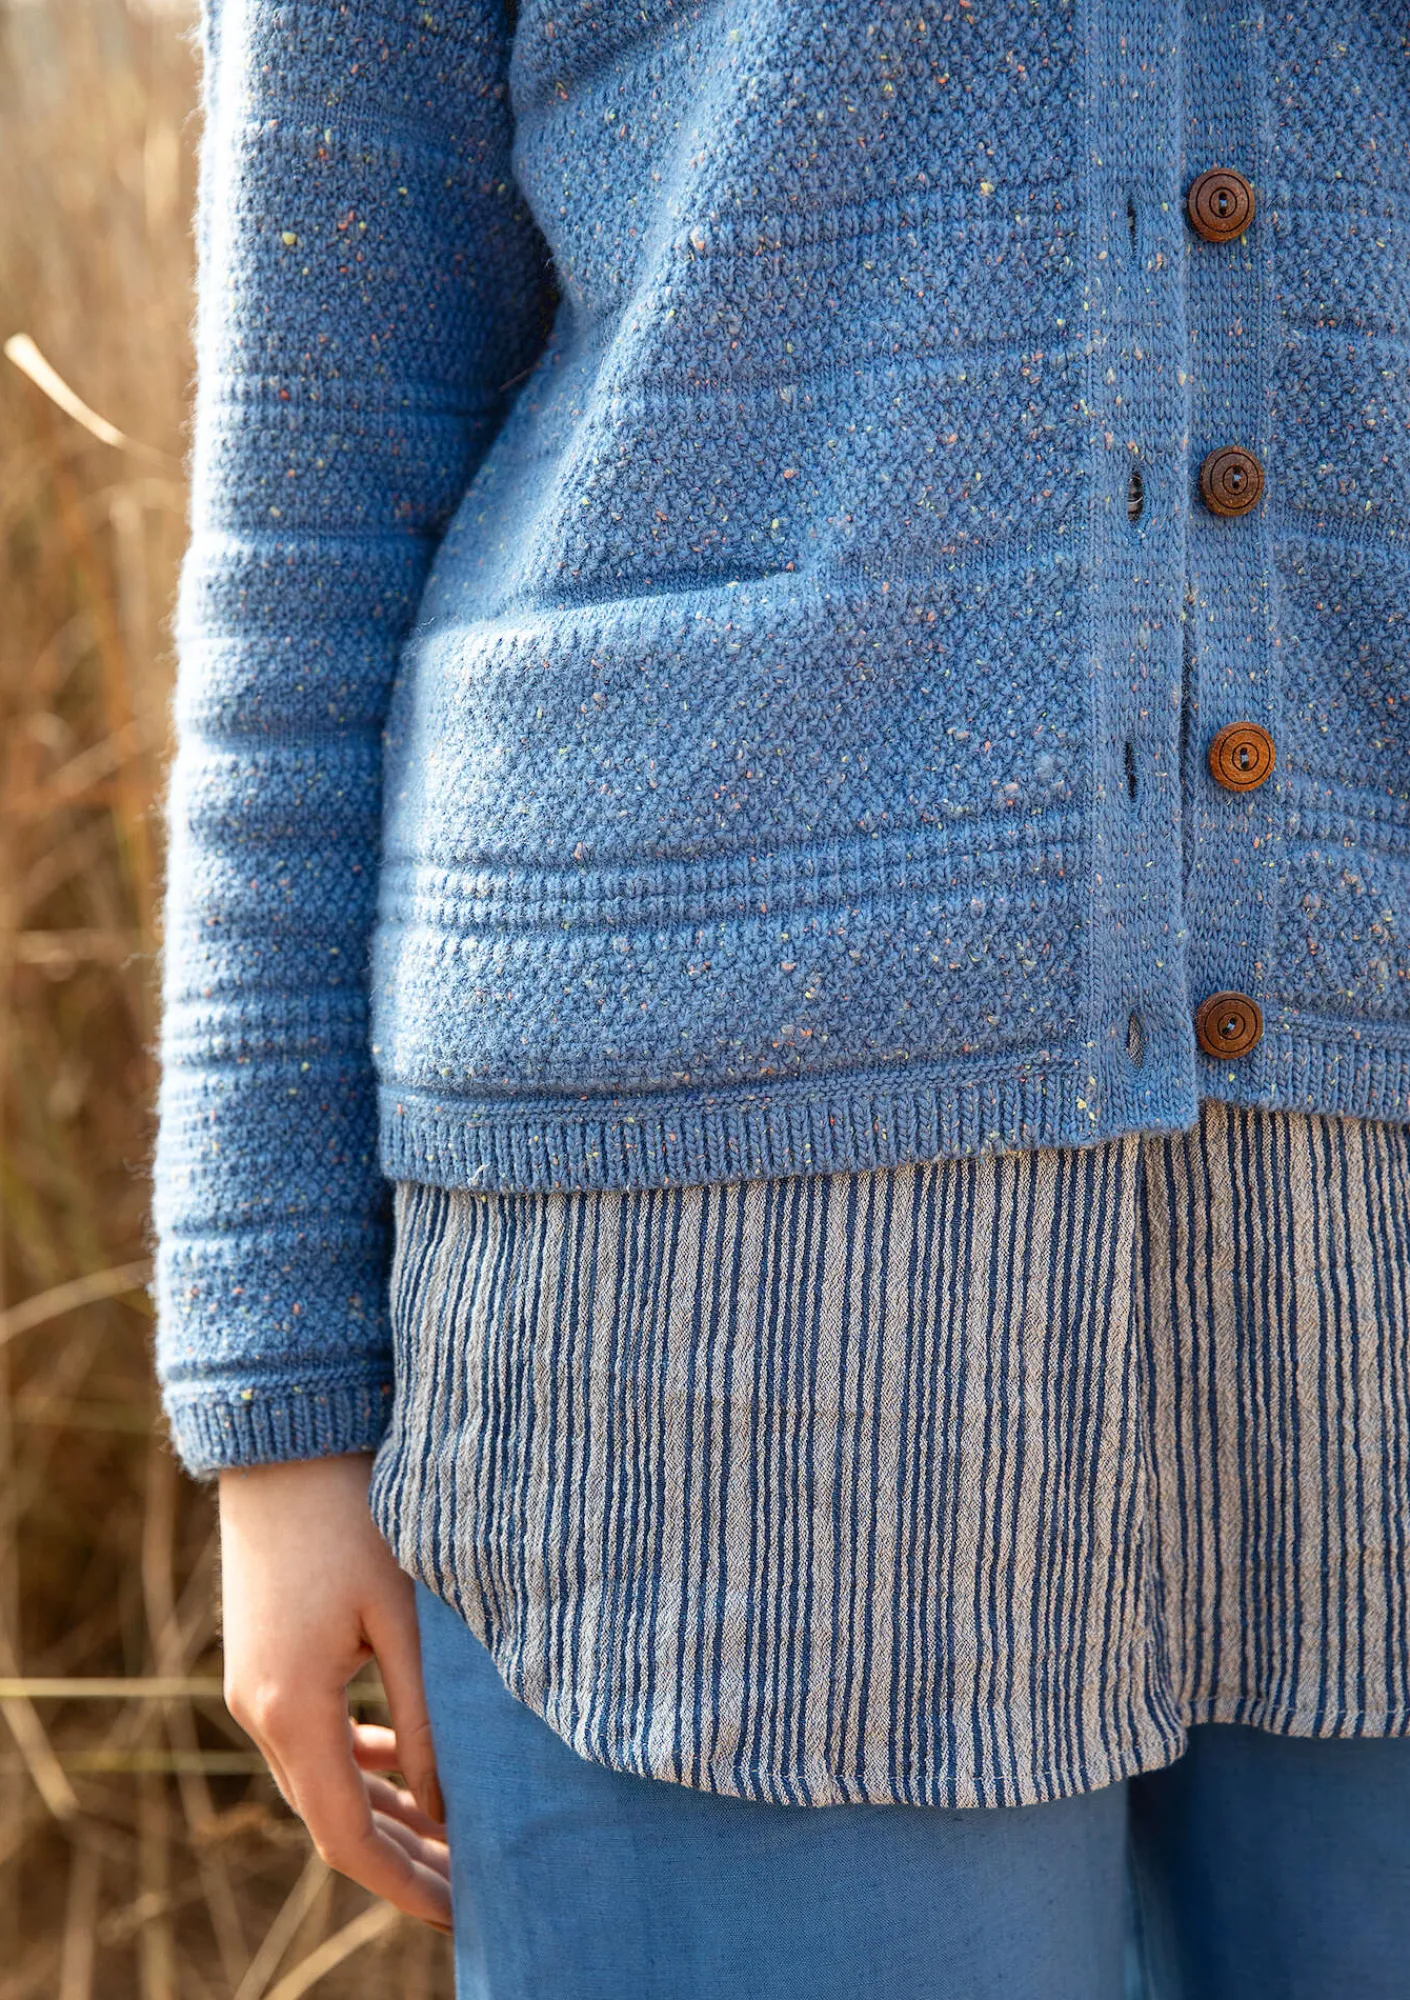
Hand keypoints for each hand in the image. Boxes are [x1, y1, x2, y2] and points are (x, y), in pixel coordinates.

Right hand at [218, 1452, 451, 1931]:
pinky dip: (355, 1762)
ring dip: (378, 1811)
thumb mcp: (405, 1621)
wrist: (285, 1443)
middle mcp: (259, 1710)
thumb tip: (446, 1809)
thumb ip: (425, 1720)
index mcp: (292, 1709)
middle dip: (398, 1859)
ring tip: (448, 1838)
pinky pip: (308, 1737)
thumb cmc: (358, 1517)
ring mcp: (253, 1685)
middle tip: (467, 1886)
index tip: (458, 1911)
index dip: (402, 1882)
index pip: (345, 1836)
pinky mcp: (263, 1658)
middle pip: (330, 1818)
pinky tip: (400, 1761)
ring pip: (319, 1779)